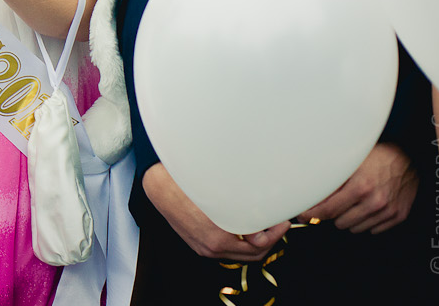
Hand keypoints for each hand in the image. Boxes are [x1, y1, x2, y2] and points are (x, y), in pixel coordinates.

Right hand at [144, 163, 289, 261]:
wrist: (157, 185)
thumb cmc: (184, 183)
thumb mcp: (216, 193)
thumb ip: (240, 208)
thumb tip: (262, 221)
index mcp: (218, 238)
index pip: (258, 246)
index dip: (274, 233)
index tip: (281, 220)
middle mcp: (211, 248)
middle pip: (252, 255)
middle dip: (269, 240)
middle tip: (278, 223)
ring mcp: (204, 248)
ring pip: (240, 253)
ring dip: (255, 242)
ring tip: (263, 224)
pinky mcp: (198, 244)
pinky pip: (227, 249)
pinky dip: (240, 241)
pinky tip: (244, 225)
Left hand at [299, 142, 416, 232]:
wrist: (408, 159)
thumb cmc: (377, 158)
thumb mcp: (350, 164)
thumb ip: (331, 181)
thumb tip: (311, 196)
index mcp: (360, 186)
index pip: (329, 210)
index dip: (313, 214)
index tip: (303, 215)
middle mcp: (375, 201)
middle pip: (340, 222)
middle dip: (333, 214)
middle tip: (335, 202)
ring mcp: (388, 211)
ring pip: (356, 228)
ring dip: (350, 218)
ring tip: (353, 203)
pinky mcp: (398, 216)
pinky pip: (373, 230)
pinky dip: (367, 221)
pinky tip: (367, 207)